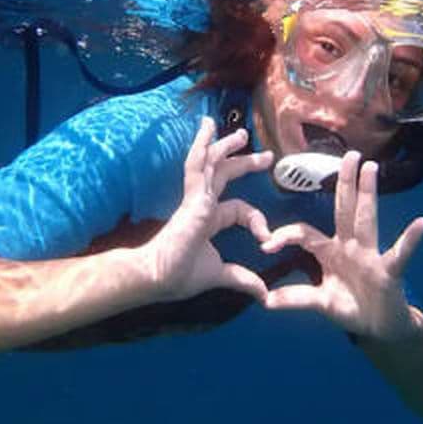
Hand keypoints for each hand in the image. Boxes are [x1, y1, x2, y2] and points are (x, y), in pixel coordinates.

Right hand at [148, 117, 273, 302]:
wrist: (155, 276)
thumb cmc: (179, 275)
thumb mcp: (220, 274)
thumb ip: (242, 279)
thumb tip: (264, 295)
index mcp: (208, 220)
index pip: (237, 208)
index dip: (256, 220)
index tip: (266, 238)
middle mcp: (202, 205)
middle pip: (225, 176)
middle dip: (245, 163)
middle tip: (265, 155)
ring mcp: (196, 199)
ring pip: (212, 163)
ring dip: (224, 145)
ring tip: (241, 131)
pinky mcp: (191, 197)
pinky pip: (197, 165)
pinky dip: (202, 145)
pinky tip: (207, 128)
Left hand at [261, 152, 422, 340]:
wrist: (380, 328)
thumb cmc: (350, 307)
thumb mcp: (320, 302)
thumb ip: (295, 298)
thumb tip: (264, 301)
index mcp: (329, 251)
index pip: (305, 233)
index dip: (286, 235)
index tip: (267, 245)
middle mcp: (350, 246)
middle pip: (344, 209)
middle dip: (343, 182)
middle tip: (347, 154)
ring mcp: (371, 255)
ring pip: (367, 220)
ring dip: (367, 194)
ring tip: (370, 168)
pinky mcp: (389, 271)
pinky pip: (399, 254)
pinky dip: (411, 240)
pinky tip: (422, 224)